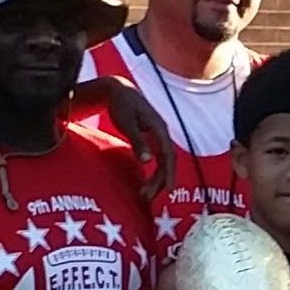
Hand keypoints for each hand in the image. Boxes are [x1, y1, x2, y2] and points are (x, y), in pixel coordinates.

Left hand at [99, 79, 174, 199]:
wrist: (120, 91)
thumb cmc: (121, 105)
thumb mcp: (127, 123)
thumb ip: (138, 142)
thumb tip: (147, 161)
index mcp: (159, 130)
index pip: (169, 156)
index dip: (170, 174)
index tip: (170, 190)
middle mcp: (162, 134)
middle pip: (167, 162)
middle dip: (160, 182)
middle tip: (147, 198)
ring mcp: (158, 137)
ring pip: (163, 162)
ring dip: (157, 180)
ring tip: (145, 195)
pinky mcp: (153, 139)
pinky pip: (158, 160)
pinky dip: (155, 173)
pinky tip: (147, 183)